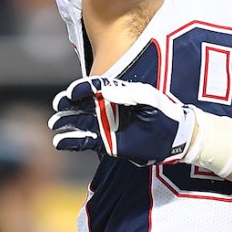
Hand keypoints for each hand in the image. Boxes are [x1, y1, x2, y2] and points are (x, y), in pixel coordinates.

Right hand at [49, 77, 195, 165]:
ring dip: (65, 122)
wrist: (174, 139)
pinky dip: (71, 141)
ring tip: (56, 123)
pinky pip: (84, 141)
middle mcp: (108, 108)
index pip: (95, 87)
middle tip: (60, 105)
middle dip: (68, 103)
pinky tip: (60, 141)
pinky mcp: (106, 143)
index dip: (82, 88)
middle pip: (81, 103)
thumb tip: (105, 91)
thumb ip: (130, 94)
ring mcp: (105, 126)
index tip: (73, 92)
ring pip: (79, 122)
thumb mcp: (150, 100)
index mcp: (118, 93)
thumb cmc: (164, 114)